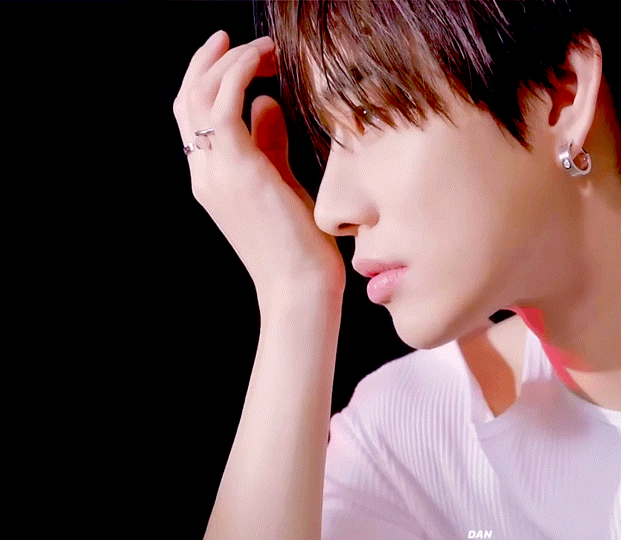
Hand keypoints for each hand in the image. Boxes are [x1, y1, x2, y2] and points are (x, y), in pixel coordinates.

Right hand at [173, 31, 344, 296]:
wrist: (299, 288)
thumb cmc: (298, 245)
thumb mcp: (281, 185)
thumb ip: (269, 145)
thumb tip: (266, 103)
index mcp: (211, 179)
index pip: (194, 116)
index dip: (208, 77)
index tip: (237, 51)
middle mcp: (204, 173)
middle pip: (189, 99)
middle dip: (213, 60)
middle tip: (246, 40)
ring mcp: (215, 172)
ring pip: (203, 95)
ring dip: (232, 61)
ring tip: (265, 48)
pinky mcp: (238, 170)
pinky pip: (226, 105)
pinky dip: (240, 73)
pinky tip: (263, 62)